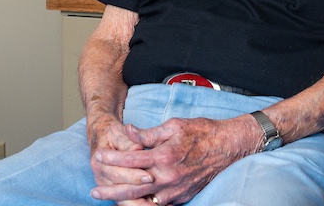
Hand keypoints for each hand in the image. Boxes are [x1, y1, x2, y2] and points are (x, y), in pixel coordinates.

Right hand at [88, 114, 153, 199]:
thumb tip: (139, 148)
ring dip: (140, 204)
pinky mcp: (114, 190)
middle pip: (120, 190)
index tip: (150, 176)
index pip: (116, 172)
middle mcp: (100, 175)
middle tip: (158, 193)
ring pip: (123, 200)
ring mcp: (106, 185)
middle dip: (139, 191)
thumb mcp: (118, 132)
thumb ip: (129, 141)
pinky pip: (127, 202)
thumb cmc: (112, 132)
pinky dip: (140, 205)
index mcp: (98, 159)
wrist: (102, 135)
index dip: (133, 175)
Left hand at [91, 115, 258, 205]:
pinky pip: (158, 204)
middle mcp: (168, 177)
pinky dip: (143, 205)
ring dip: (124, 200)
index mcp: (164, 156)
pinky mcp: (181, 197)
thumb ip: (148, 133)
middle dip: (111, 190)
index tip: (98, 157)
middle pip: (132, 187)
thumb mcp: (174, 125)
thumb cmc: (202, 132)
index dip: (112, 159)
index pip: (131, 160)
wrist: (229, 147)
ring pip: (144, 201)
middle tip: (94, 191)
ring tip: (109, 200)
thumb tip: (128, 131)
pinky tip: (132, 204)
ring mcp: (175, 190)